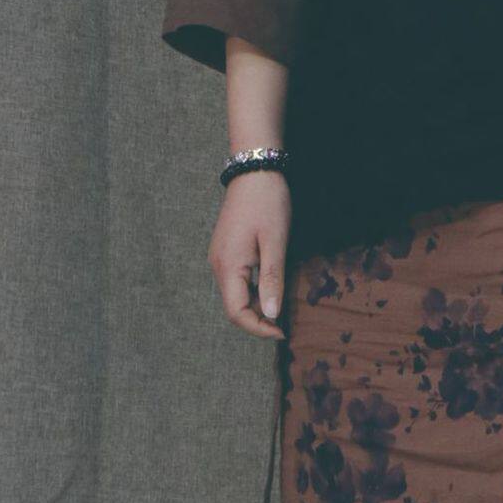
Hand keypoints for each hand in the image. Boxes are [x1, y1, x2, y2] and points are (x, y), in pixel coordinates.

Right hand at [209, 170, 290, 340]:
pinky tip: (271, 288)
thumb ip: (272, 280)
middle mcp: (217, 265)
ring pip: (234, 295)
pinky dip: (252, 291)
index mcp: (228, 265)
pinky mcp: (225, 251)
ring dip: (255, 307)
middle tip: (284, 324)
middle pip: (233, 307)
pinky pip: (236, 281)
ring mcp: (219, 257)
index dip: (258, 328)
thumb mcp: (275, 243)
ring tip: (281, 308)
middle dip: (257, 320)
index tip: (282, 332)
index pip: (236, 312)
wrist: (254, 170)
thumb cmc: (267, 204)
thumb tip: (272, 315)